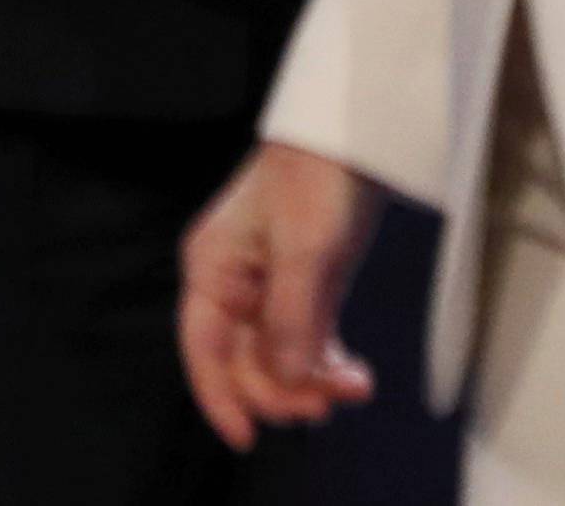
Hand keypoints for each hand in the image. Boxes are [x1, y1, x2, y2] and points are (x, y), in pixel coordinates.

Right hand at [178, 142, 384, 451]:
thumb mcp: (305, 248)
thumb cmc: (319, 171)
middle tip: (326, 404)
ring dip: (313, 381)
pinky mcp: (307, 282)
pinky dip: (328, 362)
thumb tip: (288, 385)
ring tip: (354, 388)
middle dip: (283, 389)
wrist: (361, 127)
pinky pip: (308, 340)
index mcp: (213, 265)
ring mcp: (271, 283)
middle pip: (245, 361)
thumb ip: (292, 320)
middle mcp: (235, 279)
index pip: (204, 350)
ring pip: (281, 356)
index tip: (247, 437)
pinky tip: (354, 377)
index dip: (221, 398)